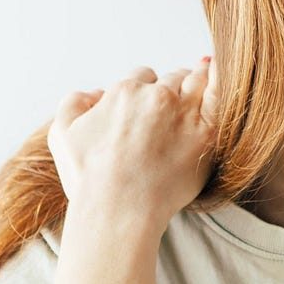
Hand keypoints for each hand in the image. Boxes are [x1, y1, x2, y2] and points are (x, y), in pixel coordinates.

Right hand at [46, 56, 219, 228]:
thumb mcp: (62, 134)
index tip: (146, 106)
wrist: (118, 209)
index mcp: (123, 92)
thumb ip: (74, 103)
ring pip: (195, 82)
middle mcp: (156, 97)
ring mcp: (184, 113)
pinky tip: (221, 74)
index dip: (143, 91)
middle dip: (171, 88)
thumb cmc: (89, 179)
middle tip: (173, 104)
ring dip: (196, 81)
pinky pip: (220, 95)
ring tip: (201, 82)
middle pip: (170, 80)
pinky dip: (220, 80)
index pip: (140, 79)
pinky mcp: (207, 133)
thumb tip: (96, 93)